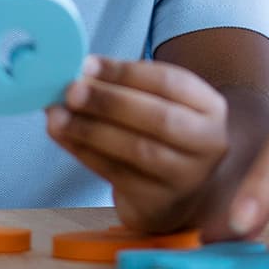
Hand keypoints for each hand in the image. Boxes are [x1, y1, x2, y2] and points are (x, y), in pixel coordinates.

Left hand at [46, 55, 229, 232]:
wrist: (181, 192)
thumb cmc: (163, 136)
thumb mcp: (159, 104)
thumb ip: (126, 87)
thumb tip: (79, 73)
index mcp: (210, 108)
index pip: (169, 82)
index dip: (126, 72)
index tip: (87, 64)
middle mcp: (208, 144)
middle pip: (158, 118)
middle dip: (110, 102)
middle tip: (71, 90)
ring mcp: (187, 179)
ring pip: (137, 150)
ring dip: (91, 130)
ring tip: (57, 115)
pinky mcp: (159, 204)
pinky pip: (116, 175)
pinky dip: (85, 153)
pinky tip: (64, 136)